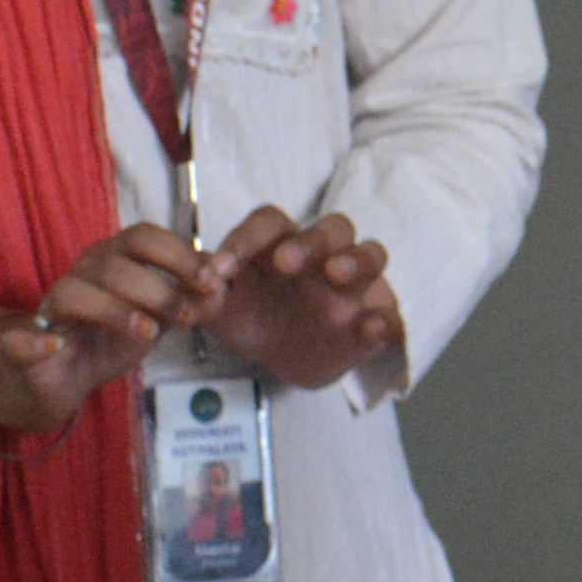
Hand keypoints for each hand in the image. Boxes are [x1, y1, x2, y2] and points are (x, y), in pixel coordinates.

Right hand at [0, 225, 227, 436]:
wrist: (62, 376)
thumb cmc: (114, 336)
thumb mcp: (160, 317)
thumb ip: (192, 300)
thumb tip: (226, 283)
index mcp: (115, 259)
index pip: (144, 236)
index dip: (180, 255)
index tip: (215, 281)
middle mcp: (82, 273)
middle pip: (116, 265)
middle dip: (158, 288)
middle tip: (188, 315)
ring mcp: (51, 307)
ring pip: (76, 293)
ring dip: (116, 311)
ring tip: (149, 333)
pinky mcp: (22, 345)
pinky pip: (19, 339)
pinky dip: (35, 342)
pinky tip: (55, 347)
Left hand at [200, 206, 402, 388]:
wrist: (284, 359)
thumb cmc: (253, 319)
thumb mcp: (220, 312)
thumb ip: (204, 300)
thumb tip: (190, 297)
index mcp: (281, 245)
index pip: (270, 222)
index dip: (244, 239)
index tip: (216, 273)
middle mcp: (323, 258)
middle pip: (333, 227)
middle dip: (311, 240)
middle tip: (285, 263)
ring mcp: (354, 288)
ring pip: (371, 254)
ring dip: (357, 261)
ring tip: (336, 276)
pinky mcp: (374, 321)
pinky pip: (391, 314)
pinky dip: (384, 319)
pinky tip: (368, 328)